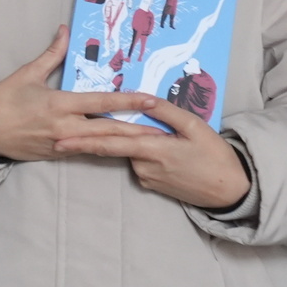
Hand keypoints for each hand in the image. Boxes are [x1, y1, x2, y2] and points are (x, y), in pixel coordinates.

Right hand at [0, 33, 145, 163]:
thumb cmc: (4, 100)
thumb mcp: (27, 74)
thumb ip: (52, 54)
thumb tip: (65, 30)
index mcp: (60, 104)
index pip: (102, 103)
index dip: (128, 101)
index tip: (150, 99)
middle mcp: (66, 126)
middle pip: (109, 130)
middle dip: (138, 131)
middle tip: (164, 131)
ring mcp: (63, 144)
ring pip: (101, 145)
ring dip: (127, 144)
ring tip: (151, 144)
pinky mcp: (59, 154)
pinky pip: (86, 152)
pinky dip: (106, 150)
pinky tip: (123, 152)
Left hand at [51, 93, 253, 209]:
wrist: (229, 190)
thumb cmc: (214, 154)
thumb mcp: (193, 126)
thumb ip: (165, 111)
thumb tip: (143, 97)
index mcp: (151, 148)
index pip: (109, 143)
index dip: (82, 141)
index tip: (57, 140)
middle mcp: (143, 165)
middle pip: (112, 147)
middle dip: (84, 143)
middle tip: (58, 140)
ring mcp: (147, 178)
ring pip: (129, 153)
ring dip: (129, 143)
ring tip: (150, 136)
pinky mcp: (152, 185)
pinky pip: (140, 163)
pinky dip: (142, 154)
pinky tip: (164, 151)